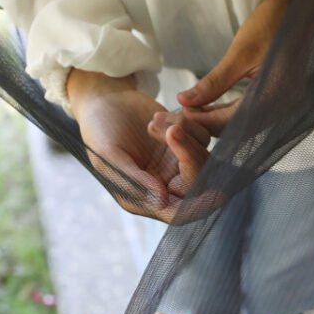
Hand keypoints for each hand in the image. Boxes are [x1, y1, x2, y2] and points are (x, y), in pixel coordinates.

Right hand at [67, 69, 189, 221]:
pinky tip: (158, 115)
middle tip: (173, 130)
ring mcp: (177, 163)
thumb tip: (163, 201)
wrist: (104, 100)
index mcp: (145, 199)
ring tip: (152, 120)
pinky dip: (185, 122)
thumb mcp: (110, 157)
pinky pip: (202, 136)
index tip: (215, 193)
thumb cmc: (99, 131)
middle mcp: (166, 185)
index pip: (179, 214)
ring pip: (203, 157)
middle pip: (197, 183)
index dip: (199, 208)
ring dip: (183, 134)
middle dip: (189, 155)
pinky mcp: (186, 142)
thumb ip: (136, 180)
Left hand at [151, 0, 297, 145]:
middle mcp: (282, 107)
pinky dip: (229, 112)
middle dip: (209, 124)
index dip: (204, 121)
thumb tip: (185, 100)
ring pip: (243, 124)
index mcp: (275, 96)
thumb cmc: (273, 23)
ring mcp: (282, 104)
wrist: (300, 9)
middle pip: (238, 128)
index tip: (181, 113)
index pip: (233, 122)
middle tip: (183, 111)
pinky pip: (250, 113)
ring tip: (193, 108)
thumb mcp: (240, 52)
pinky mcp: (278, 98)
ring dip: (218, 119)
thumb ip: (214, 81)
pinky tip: (211, 106)